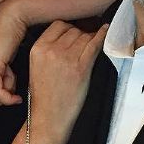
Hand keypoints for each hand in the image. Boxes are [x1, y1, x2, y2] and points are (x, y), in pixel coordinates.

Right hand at [29, 21, 108, 141]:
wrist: (48, 117)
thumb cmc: (44, 95)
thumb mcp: (37, 66)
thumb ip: (49, 48)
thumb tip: (69, 34)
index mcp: (37, 49)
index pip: (58, 25)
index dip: (69, 28)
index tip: (75, 31)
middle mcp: (51, 50)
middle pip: (73, 30)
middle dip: (80, 34)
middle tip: (85, 39)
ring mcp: (66, 58)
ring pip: (84, 36)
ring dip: (90, 37)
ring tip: (94, 40)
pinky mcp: (81, 67)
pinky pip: (94, 44)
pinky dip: (102, 36)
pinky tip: (106, 30)